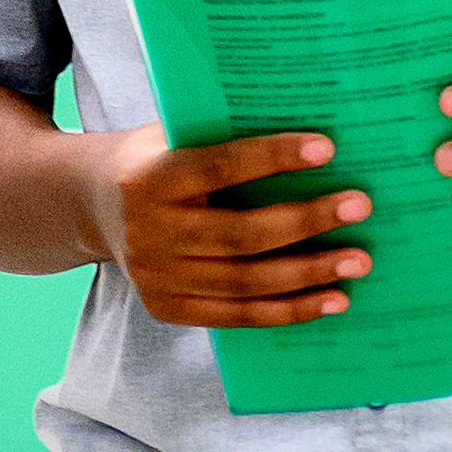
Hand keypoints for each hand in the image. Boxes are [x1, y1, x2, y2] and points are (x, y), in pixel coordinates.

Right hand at [85, 120, 371, 329]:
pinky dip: (289, 310)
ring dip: (309, 273)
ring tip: (358, 261)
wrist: (91, 205)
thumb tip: (309, 140)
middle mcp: (148, 232)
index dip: (273, 158)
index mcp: (150, 178)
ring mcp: (156, 277)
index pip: (220, 167)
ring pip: (245, 282)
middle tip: (359, 206)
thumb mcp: (173, 136)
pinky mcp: (167, 308)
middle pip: (241, 234)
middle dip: (307, 221)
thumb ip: (222, 137)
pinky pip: (238, 315)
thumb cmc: (155, 159)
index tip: (327, 149)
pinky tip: (331, 300)